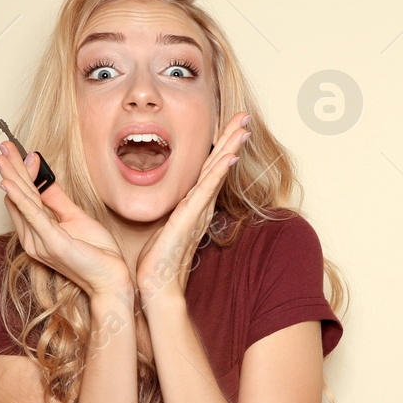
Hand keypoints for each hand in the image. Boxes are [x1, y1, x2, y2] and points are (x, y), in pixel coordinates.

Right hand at [0, 140, 130, 297]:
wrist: (110, 280)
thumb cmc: (97, 253)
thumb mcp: (75, 218)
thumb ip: (57, 200)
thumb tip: (44, 179)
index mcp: (38, 233)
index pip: (24, 197)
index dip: (22, 172)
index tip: (19, 151)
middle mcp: (33, 239)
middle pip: (19, 197)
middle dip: (11, 169)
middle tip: (2, 146)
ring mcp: (40, 242)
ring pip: (23, 202)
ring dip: (12, 177)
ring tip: (2, 157)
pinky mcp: (51, 243)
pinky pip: (33, 215)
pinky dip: (21, 198)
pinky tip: (10, 184)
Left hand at [133, 111, 250, 309]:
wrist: (157, 285)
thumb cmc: (157, 260)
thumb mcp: (163, 227)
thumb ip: (170, 212)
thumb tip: (169, 202)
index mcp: (193, 205)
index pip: (210, 170)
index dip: (221, 147)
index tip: (231, 126)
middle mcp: (200, 206)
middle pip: (219, 165)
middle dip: (232, 139)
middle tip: (245, 117)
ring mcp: (197, 211)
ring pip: (217, 172)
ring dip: (230, 148)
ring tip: (243, 127)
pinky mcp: (189, 218)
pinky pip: (207, 190)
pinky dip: (219, 172)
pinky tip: (228, 156)